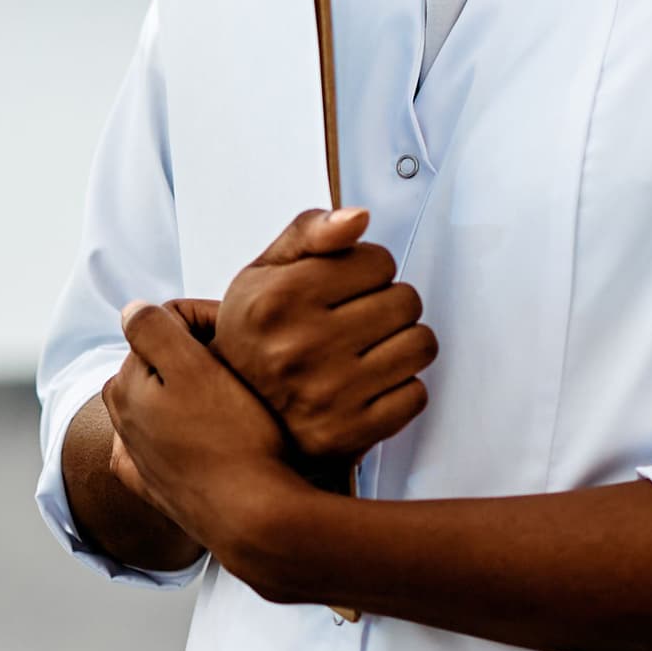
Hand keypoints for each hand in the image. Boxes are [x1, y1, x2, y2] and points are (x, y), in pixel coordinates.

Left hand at [106, 300, 304, 559]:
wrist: (254, 518)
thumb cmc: (233, 437)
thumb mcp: (195, 368)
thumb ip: (155, 329)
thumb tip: (131, 308)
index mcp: (127, 384)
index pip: (164, 322)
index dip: (209, 319)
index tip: (243, 336)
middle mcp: (123, 420)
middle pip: (158, 363)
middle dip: (195, 353)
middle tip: (244, 366)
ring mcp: (138, 457)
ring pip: (156, 404)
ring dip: (186, 392)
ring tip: (232, 399)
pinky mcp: (156, 488)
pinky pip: (155, 449)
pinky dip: (168, 436)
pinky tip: (191, 440)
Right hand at [213, 207, 435, 466]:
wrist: (231, 412)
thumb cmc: (256, 334)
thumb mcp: (265, 271)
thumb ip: (311, 232)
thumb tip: (358, 217)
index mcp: (277, 300)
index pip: (380, 261)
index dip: (367, 271)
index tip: (343, 289)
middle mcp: (299, 348)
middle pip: (406, 301)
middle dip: (387, 305)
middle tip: (355, 321)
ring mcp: (326, 395)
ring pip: (420, 345)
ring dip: (401, 344)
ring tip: (366, 350)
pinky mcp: (348, 433)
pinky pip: (416, 395)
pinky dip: (400, 389)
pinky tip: (367, 385)